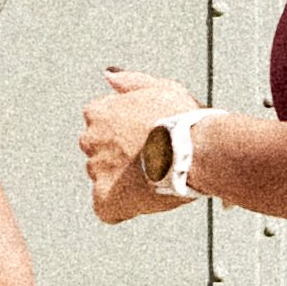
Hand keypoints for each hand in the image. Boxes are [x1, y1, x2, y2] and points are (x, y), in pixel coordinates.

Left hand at [78, 65, 199, 225]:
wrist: (195, 150)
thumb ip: (131, 81)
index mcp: (99, 113)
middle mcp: (90, 139)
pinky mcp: (106, 198)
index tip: (147, 138)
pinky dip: (122, 208)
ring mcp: (97, 170)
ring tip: (155, 178)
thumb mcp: (160, 87)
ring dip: (124, 182)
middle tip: (153, 159)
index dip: (126, 134)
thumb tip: (109, 76)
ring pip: (105, 180)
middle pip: (100, 153)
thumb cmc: (183, 118)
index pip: (100, 126)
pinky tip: (143, 199)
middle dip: (121, 158)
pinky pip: (107, 209)